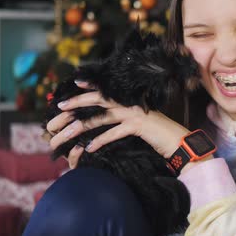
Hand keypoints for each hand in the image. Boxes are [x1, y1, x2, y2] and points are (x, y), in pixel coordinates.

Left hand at [46, 81, 189, 168]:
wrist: (177, 140)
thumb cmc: (155, 133)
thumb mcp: (137, 122)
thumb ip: (122, 118)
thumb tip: (102, 122)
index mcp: (127, 100)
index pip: (103, 91)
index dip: (87, 88)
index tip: (71, 87)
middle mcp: (128, 103)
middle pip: (97, 100)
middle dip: (76, 104)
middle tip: (58, 110)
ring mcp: (133, 113)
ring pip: (101, 118)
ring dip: (81, 127)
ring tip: (65, 134)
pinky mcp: (138, 126)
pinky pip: (114, 132)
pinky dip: (100, 140)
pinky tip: (88, 148)